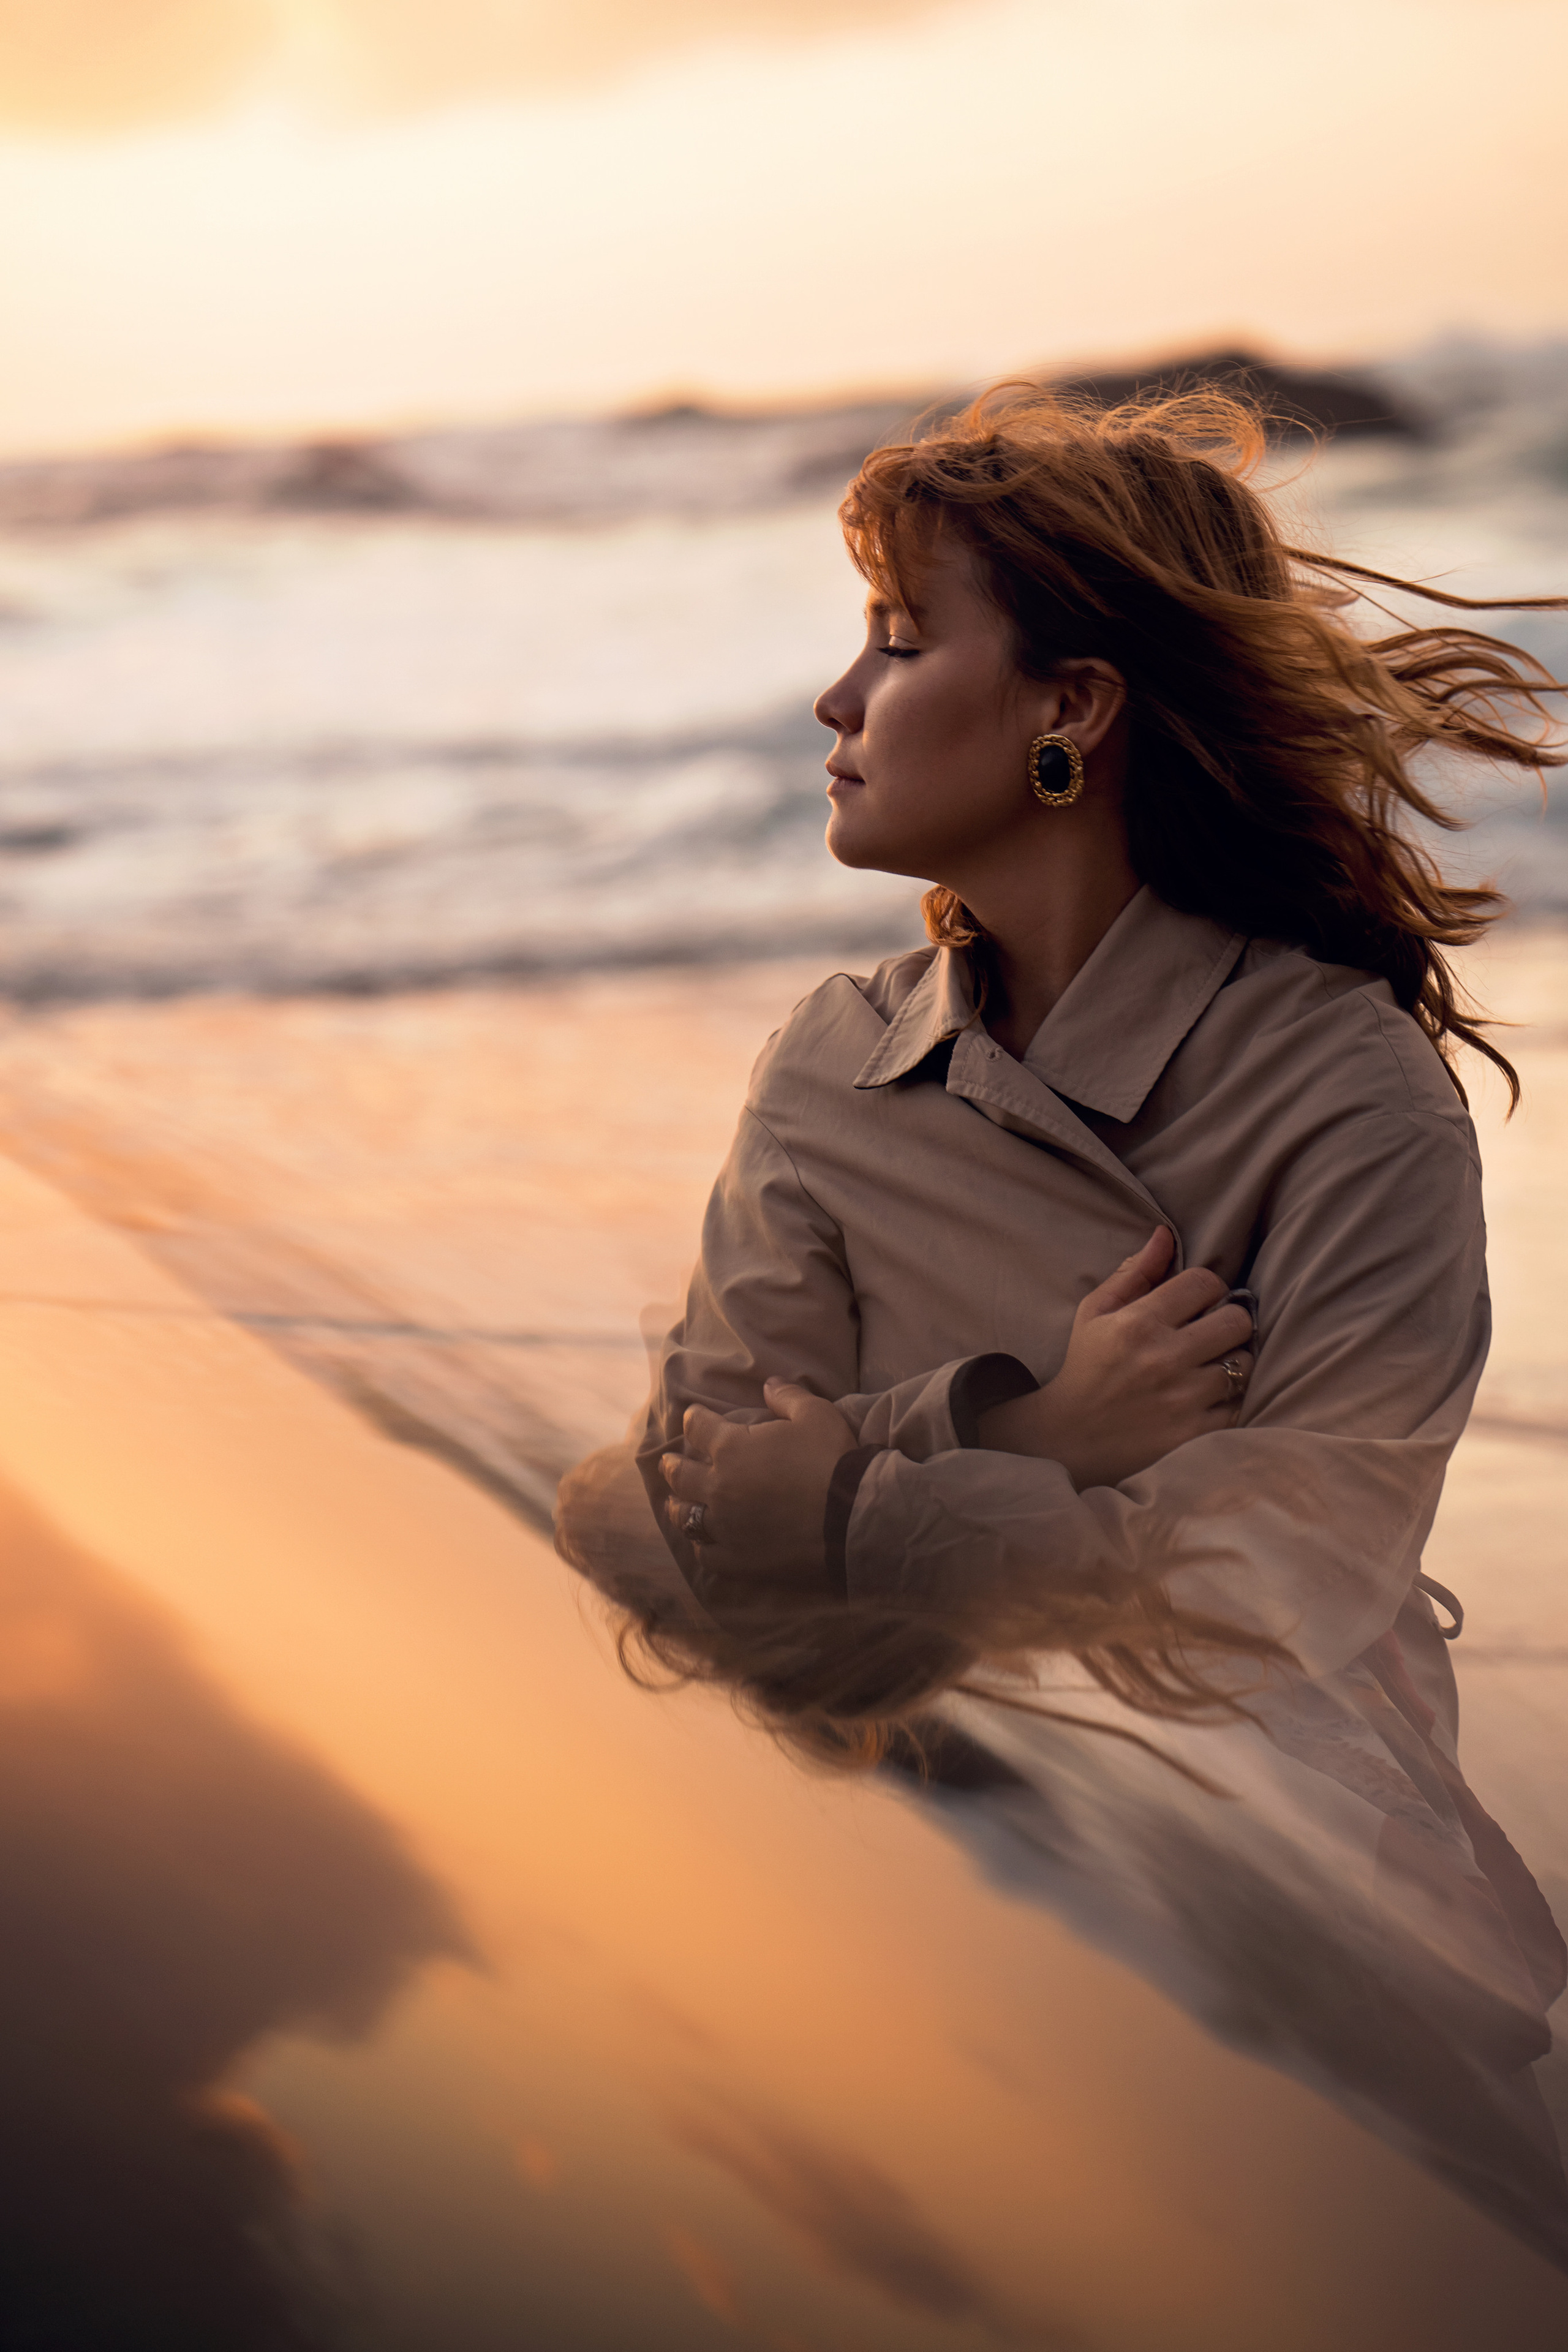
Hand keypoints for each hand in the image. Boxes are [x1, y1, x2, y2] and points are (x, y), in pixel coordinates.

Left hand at [660, 1378, 857, 1593]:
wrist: (853, 1518)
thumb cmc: (834, 1460)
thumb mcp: (816, 1414)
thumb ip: (787, 1396)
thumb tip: (768, 1385)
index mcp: (730, 1447)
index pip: (698, 1427)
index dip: (694, 1419)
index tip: (693, 1417)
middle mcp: (717, 1487)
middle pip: (680, 1473)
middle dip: (672, 1464)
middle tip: (668, 1462)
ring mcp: (724, 1526)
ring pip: (685, 1516)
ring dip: (678, 1505)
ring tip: (675, 1502)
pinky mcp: (737, 1559)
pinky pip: (707, 1553)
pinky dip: (702, 1545)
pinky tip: (704, 1542)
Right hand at [977, 1227, 1252, 1489]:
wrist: (1070, 1439)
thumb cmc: (1086, 1367)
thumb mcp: (1095, 1313)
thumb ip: (1134, 1273)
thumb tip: (1165, 1234)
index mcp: (1138, 1324)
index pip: (1203, 1282)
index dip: (1206, 1287)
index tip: (1198, 1301)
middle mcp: (1164, 1359)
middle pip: (1236, 1321)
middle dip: (1229, 1320)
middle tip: (1213, 1331)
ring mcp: (1183, 1399)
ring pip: (1244, 1363)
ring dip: (1233, 1361)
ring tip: (1211, 1364)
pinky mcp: (1195, 1434)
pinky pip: (1240, 1405)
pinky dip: (1232, 1398)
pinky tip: (1210, 1396)